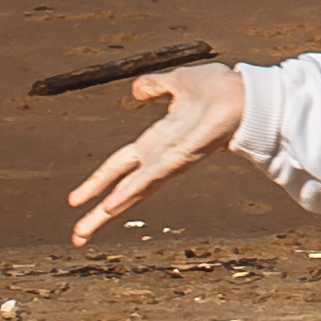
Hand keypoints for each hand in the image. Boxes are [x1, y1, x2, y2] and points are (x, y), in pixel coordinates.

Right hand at [69, 60, 247, 245]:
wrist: (245, 92)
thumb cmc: (219, 90)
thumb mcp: (176, 82)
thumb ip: (155, 86)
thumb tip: (136, 90)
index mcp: (157, 142)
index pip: (120, 167)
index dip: (97, 182)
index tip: (75, 202)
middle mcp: (161, 158)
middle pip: (121, 189)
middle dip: (98, 214)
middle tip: (76, 238)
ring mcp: (170, 162)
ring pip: (132, 192)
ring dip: (107, 213)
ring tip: (82, 233)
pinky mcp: (182, 159)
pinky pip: (152, 178)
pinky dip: (131, 191)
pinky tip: (112, 205)